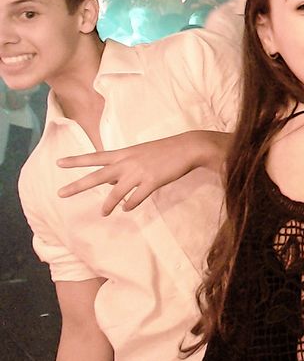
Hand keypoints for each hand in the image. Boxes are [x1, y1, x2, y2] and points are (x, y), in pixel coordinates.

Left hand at [57, 130, 226, 215]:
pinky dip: (130, 205)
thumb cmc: (166, 150)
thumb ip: (125, 166)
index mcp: (124, 153)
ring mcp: (139, 172)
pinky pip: (136, 198)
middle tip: (60, 193)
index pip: (95, 157)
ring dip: (108, 204)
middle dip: (77, 185)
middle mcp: (127, 163)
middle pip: (97, 176)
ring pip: (116, 192)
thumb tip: (113, 183)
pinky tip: (128, 208)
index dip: (77, 160)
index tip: (58, 163)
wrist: (188, 148)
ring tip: (104, 213)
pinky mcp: (152, 182)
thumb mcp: (141, 154)